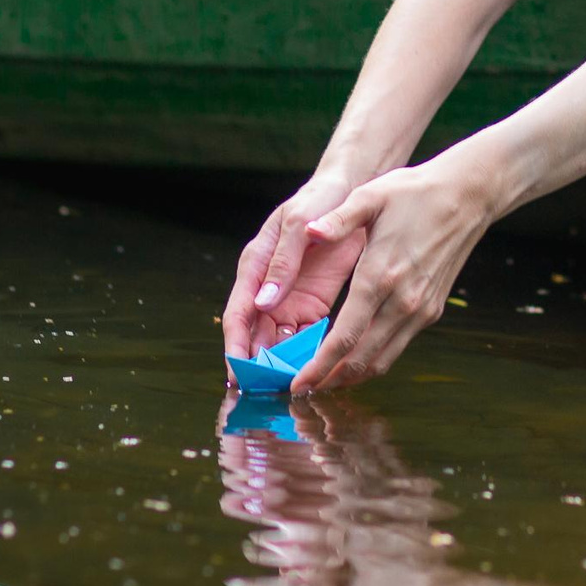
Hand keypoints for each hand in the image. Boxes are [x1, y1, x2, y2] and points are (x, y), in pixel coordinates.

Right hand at [222, 171, 363, 376]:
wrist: (350, 192)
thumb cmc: (317, 200)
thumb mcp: (298, 225)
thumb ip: (282, 262)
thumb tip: (264, 302)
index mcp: (254, 267)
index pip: (238, 315)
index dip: (235, 346)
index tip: (237, 373)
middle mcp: (267, 289)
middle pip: (255, 336)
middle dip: (257, 365)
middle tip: (264, 392)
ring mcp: (289, 299)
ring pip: (278, 341)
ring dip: (281, 364)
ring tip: (289, 388)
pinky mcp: (313, 304)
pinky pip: (305, 336)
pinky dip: (306, 354)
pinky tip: (313, 371)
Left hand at [293, 161, 496, 391]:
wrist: (467, 197)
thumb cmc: (414, 192)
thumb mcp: (370, 196)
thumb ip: (337, 220)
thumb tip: (309, 231)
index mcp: (380, 276)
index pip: (345, 337)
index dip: (319, 367)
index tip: (298, 383)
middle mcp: (402, 301)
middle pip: (362, 360)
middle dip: (330, 381)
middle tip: (302, 389)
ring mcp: (420, 309)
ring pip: (382, 361)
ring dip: (352, 377)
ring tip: (324, 381)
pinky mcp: (432, 311)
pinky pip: (397, 347)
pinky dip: (373, 360)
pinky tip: (354, 356)